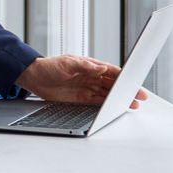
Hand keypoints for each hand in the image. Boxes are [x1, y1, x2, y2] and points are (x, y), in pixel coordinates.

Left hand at [17, 55, 147, 109]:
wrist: (32, 77)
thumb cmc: (49, 66)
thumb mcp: (67, 63)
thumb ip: (85, 66)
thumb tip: (102, 67)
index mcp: (90, 66)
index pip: (111, 71)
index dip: (124, 76)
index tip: (135, 81)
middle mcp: (90, 77)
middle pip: (112, 84)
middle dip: (126, 90)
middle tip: (140, 96)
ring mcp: (86, 88)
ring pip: (107, 94)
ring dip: (119, 99)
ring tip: (131, 105)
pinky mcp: (79, 98)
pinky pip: (96, 102)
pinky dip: (106, 106)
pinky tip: (114, 109)